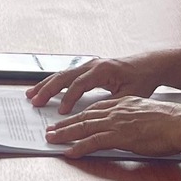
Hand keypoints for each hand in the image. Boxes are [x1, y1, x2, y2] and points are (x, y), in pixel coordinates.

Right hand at [29, 53, 167, 112]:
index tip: (61, 112)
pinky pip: (66, 75)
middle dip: (48, 89)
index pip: (80, 84)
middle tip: (34, 101)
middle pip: (64, 76)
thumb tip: (95, 116)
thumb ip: (111, 104)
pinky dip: (53, 83)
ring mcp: (88, 65)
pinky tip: (44, 89)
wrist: (149, 66)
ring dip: (46, 85)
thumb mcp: (130, 95)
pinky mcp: (88, 68)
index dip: (69, 98)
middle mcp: (92, 64)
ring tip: (31, 95)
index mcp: (102, 70)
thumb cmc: (141, 80)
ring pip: (62, 74)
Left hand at [47, 95, 180, 159]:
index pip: (94, 109)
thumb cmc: (171, 122)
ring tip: (52, 140)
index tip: (66, 120)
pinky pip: (94, 142)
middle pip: (84, 117)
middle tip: (50, 130)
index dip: (78, 115)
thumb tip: (130, 127)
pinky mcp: (120, 136)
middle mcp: (116, 111)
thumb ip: (134, 118)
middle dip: (64, 124)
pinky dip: (79, 147)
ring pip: (84, 127)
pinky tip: (70, 152)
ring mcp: (117, 123)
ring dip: (65, 134)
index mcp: (123, 104)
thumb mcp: (147, 114)